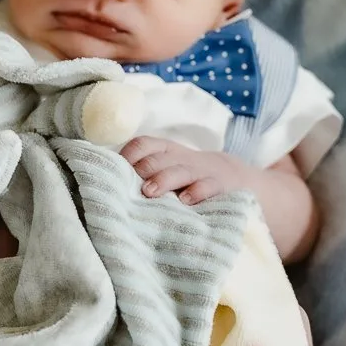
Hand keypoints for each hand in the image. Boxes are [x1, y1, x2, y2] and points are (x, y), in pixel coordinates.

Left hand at [121, 137, 241, 206]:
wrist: (236, 176)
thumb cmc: (189, 176)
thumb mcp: (169, 167)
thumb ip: (145, 173)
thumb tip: (110, 185)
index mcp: (166, 151)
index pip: (143, 144)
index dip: (128, 155)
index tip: (114, 171)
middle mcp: (181, 159)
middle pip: (158, 159)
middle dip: (142, 170)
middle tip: (129, 185)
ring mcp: (201, 172)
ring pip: (179, 171)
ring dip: (163, 180)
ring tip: (149, 192)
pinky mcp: (220, 186)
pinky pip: (208, 186)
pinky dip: (197, 192)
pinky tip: (186, 201)